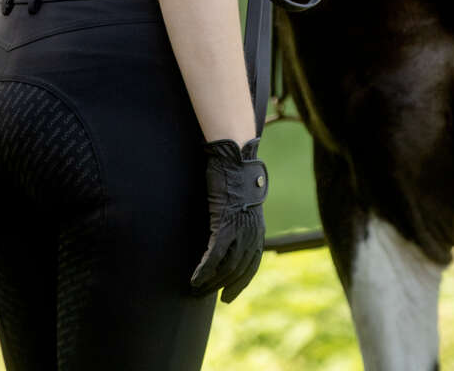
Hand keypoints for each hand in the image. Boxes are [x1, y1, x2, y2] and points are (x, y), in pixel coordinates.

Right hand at [190, 137, 267, 302]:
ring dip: (210, 281)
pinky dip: (205, 270)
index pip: (252, 265)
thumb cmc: (236, 177)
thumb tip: (229, 235)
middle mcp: (252, 233)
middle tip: (205, 295)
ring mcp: (240, 229)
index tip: (228, 296)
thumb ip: (239, 220)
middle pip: (239, 270)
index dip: (240, 283)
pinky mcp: (225, 223)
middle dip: (223, 286)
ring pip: (226, 266)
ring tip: (196, 289)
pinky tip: (195, 279)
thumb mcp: (241, 203)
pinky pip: (215, 255)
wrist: (235, 158)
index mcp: (258, 229)